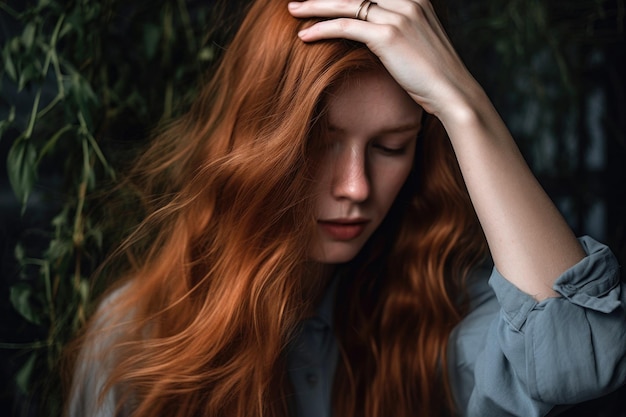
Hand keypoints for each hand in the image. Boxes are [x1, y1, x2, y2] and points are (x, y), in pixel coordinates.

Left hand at [288, 0, 484, 120]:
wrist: (453, 93)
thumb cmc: (434, 75)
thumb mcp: (418, 43)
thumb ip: (398, 29)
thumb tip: (374, 33)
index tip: (322, 1)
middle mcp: (407, 0)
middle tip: (298, 0)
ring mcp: (398, 15)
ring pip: (346, 4)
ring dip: (315, 6)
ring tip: (293, 10)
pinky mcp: (388, 35)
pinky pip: (346, 26)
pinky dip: (322, 29)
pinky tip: (304, 35)